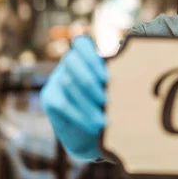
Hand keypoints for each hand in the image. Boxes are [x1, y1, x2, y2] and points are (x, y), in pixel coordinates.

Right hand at [40, 36, 107, 159]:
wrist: (90, 135)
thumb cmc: (109, 106)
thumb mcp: (113, 90)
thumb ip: (113, 81)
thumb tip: (128, 78)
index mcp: (86, 56)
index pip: (82, 44)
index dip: (92, 57)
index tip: (107, 78)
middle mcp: (68, 64)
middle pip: (72, 61)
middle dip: (89, 81)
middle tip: (106, 100)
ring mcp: (56, 79)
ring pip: (68, 83)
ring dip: (87, 103)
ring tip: (103, 120)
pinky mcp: (49, 98)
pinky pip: (62, 103)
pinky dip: (80, 115)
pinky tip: (94, 126)